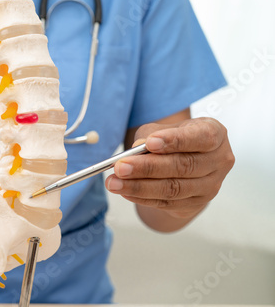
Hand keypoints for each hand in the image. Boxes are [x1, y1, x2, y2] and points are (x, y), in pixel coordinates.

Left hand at [106, 117, 234, 218]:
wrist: (186, 161)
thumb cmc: (174, 139)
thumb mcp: (164, 129)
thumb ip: (151, 135)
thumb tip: (137, 149)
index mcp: (215, 134)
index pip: (201, 138)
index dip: (175, 141)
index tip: (150, 143)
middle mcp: (218, 161)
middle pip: (183, 167)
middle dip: (147, 168)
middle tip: (120, 167)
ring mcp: (210, 186)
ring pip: (173, 188)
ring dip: (139, 187)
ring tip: (114, 183)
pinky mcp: (195, 204)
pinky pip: (166, 202)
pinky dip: (142, 197)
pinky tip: (124, 191)